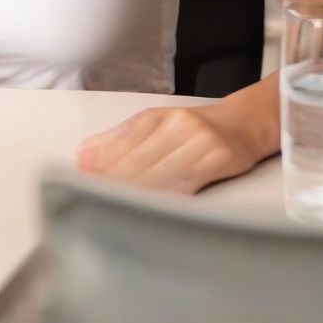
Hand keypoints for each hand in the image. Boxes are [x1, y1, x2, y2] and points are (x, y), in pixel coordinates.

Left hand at [75, 104, 259, 193]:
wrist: (240, 125)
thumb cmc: (191, 128)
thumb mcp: (154, 125)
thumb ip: (118, 139)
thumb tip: (82, 153)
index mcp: (156, 116)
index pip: (124, 142)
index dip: (103, 162)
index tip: (82, 178)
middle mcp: (177, 124)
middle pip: (140, 159)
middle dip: (116, 180)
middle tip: (95, 197)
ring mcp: (200, 141)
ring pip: (162, 173)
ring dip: (138, 192)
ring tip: (117, 206)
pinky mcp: (219, 158)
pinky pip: (187, 183)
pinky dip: (166, 196)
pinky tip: (151, 206)